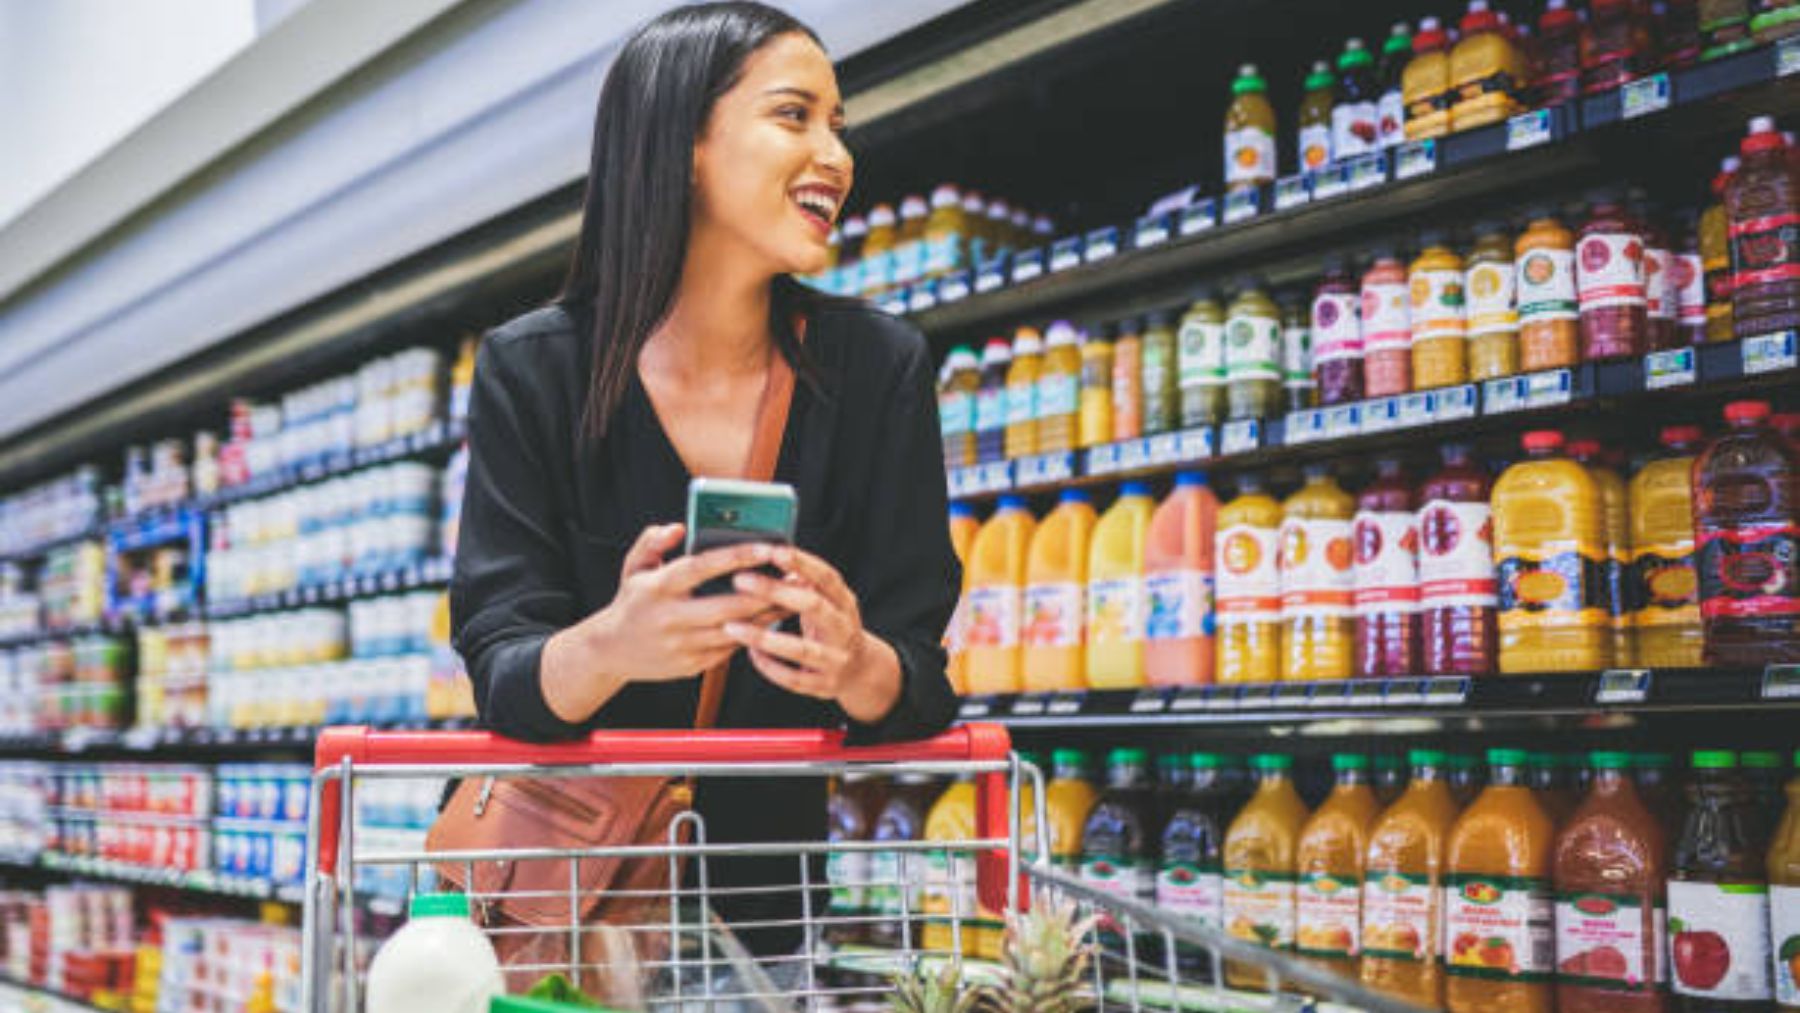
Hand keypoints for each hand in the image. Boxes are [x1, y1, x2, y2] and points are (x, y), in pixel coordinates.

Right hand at [588, 523, 788, 681]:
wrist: (610, 650)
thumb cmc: (632, 600)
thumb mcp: (634, 565)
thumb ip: (653, 540)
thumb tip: (679, 528)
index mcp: (658, 588)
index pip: (702, 568)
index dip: (736, 557)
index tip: (767, 547)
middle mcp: (671, 618)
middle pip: (729, 606)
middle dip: (766, 593)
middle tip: (795, 577)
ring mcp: (683, 646)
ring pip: (736, 631)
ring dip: (768, 615)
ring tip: (793, 598)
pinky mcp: (692, 666)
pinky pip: (731, 649)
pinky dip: (753, 634)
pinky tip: (773, 620)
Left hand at [722, 545, 901, 722]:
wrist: (862, 670)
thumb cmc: (832, 627)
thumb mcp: (828, 602)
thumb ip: (804, 583)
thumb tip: (771, 555)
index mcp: (845, 602)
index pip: (826, 577)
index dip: (802, 563)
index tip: (773, 550)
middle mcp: (844, 629)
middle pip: (814, 607)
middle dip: (776, 592)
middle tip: (740, 580)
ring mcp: (836, 659)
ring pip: (801, 649)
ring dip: (764, 638)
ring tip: (732, 627)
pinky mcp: (824, 685)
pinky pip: (794, 679)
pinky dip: (770, 666)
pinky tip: (750, 652)